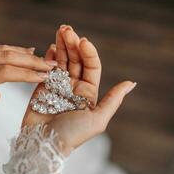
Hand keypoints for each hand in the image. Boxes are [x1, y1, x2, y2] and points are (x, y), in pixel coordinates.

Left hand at [0, 45, 57, 121]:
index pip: (3, 73)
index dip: (25, 74)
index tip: (43, 77)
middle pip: (6, 57)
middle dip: (31, 61)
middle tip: (50, 66)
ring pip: (4, 50)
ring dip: (26, 55)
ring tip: (45, 60)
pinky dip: (16, 50)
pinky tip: (30, 52)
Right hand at [23, 26, 135, 155]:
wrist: (44, 144)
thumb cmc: (72, 134)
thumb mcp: (98, 119)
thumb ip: (113, 100)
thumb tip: (131, 83)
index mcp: (88, 93)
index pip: (91, 66)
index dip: (89, 52)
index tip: (83, 41)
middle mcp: (74, 87)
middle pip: (76, 60)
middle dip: (72, 44)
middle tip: (67, 29)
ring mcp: (58, 86)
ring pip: (61, 61)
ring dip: (61, 45)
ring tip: (60, 31)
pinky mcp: (42, 87)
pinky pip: (46, 68)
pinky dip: (49, 56)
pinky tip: (51, 45)